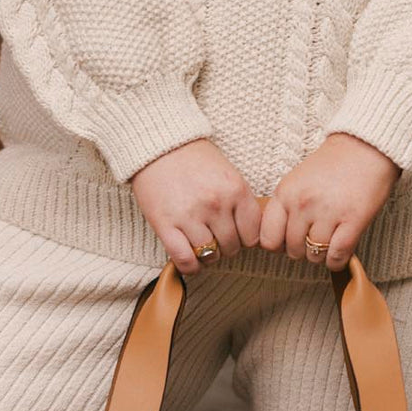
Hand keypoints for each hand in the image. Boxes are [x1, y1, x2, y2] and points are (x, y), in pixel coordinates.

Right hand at [131, 139, 261, 273]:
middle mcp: (216, 204)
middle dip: (225, 247)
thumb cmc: (194, 159)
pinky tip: (188, 258)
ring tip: (200, 244)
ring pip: (210, 256)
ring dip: (206, 256)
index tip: (235, 234)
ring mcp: (191, 216)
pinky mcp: (166, 225)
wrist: (158, 144)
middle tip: (214, 237)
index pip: (253, 235)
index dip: (244, 238)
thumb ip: (239, 201)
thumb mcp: (227, 173)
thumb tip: (248, 234)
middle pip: (232, 247)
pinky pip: (186, 260)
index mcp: (235, 189)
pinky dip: (190, 266)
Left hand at [259, 133, 399, 270]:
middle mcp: (303, 203)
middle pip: (293, 250)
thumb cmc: (332, 165)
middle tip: (314, 237)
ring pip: (314, 256)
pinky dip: (337, 261)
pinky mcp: (353, 221)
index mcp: (285, 192)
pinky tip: (340, 251)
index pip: (269, 239)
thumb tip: (278, 242)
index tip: (289, 240)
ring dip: (321, 254)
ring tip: (329, 239)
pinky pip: (336, 257)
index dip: (279, 245)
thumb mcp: (297, 180)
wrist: (366, 146)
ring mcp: (327, 212)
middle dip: (303, 249)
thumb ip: (285, 207)